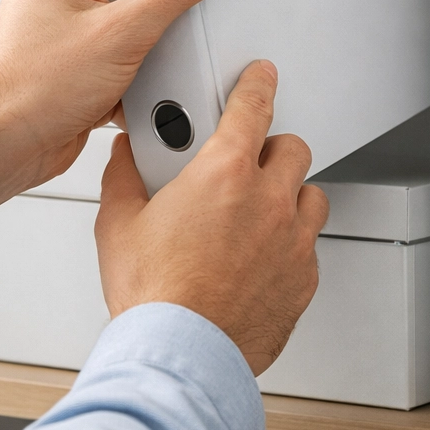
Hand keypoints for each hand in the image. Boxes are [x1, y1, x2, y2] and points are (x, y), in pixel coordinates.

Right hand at [94, 60, 329, 374]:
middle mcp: (268, 200)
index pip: (252, 107)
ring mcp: (292, 241)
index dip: (258, 83)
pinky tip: (262, 257)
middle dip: (270, 149)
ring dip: (289, 195)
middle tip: (245, 164)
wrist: (180, 353)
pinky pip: (309, 246)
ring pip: (311, 195)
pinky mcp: (303, 279)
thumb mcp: (118, 225)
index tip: (261, 76)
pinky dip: (290, 243)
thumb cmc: (154, 296)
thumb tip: (125, 156)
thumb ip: (124, 177)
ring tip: (259, 211)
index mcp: (223, 173)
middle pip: (291, 148)